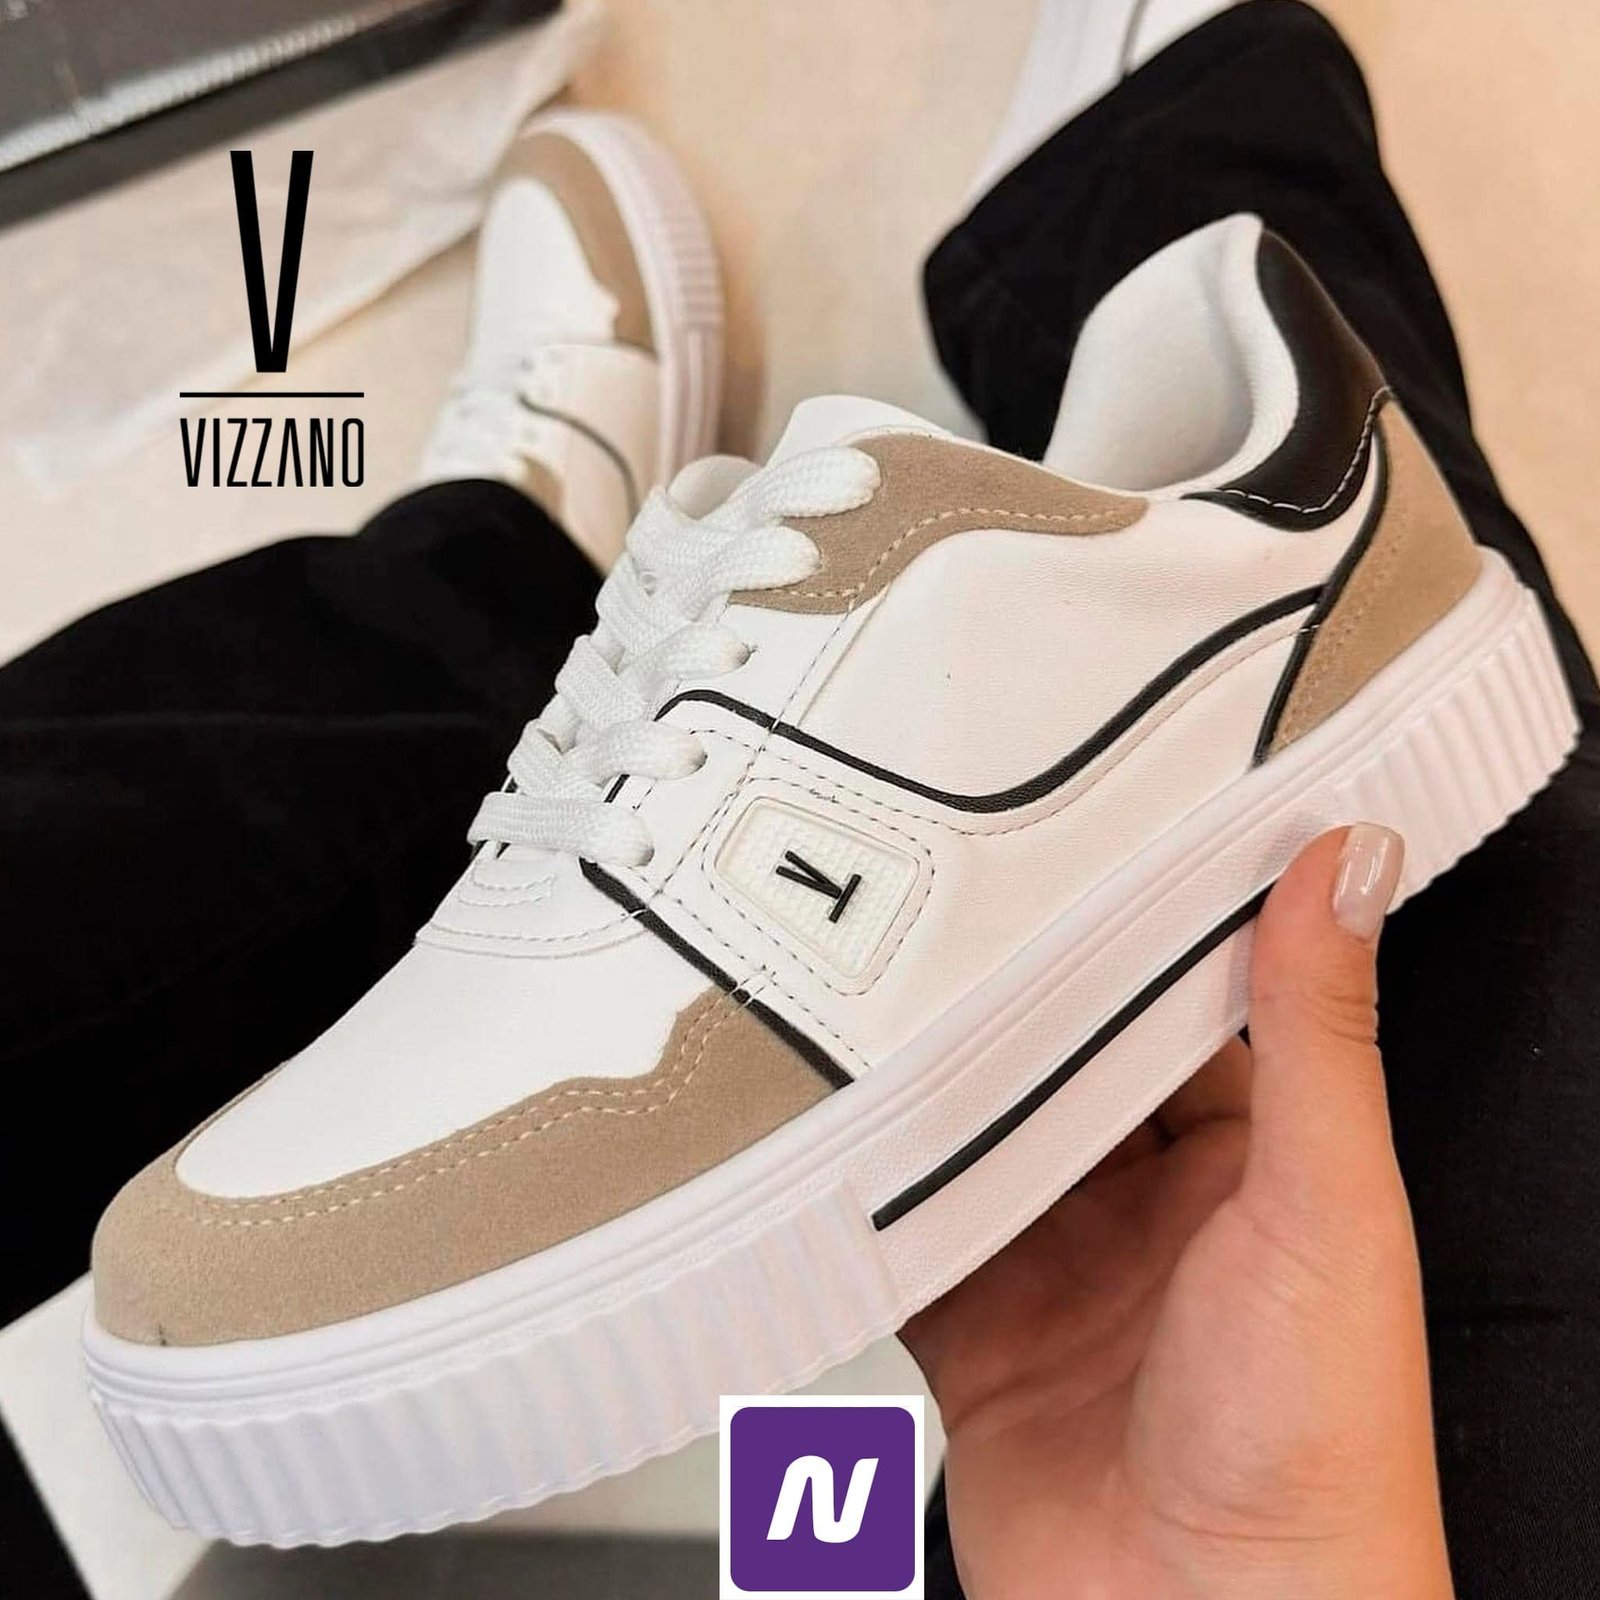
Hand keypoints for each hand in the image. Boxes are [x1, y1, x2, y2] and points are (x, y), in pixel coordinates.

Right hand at [902, 827, 1453, 1599]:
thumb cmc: (1318, 1453)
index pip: (1183, 1006)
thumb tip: (1345, 871)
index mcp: (1253, 1162)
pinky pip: (907, 1232)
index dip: (1133, 928)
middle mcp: (1151, 1208)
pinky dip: (869, 1191)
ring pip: (973, 1136)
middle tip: (941, 911)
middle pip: (1060, 1065)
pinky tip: (838, 1141)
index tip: (1080, 841)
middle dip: (1006, 1002)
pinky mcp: (977, 1330)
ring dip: (929, 1089)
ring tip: (871, 1001)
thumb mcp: (1322, 1206)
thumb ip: (1317, 1037)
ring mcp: (1057, 1266)